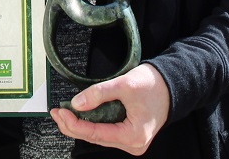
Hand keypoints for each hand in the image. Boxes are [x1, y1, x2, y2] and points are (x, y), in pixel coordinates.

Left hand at [50, 64, 169, 155]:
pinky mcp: (128, 134)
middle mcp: (133, 144)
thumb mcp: (124, 85)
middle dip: (73, 126)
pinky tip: (79, 115)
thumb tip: (76, 104)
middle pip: (95, 138)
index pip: (96, 134)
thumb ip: (99, 93)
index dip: (74, 124)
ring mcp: (131, 141)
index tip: (60, 111)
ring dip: (80, 125)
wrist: (172, 84)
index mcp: (134, 136)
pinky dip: (91, 123)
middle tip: (56, 112)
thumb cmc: (154, 85)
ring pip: (98, 136)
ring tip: (63, 112)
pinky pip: (105, 131)